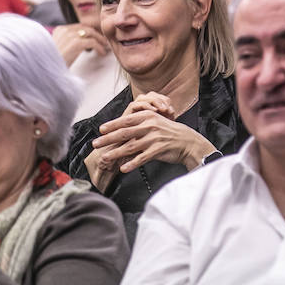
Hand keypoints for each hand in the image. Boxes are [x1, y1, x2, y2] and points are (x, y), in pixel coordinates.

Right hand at [51, 23, 110, 66]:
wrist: (46, 72)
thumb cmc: (52, 64)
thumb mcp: (58, 49)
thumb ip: (67, 43)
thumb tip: (80, 43)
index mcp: (59, 30)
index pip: (79, 26)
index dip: (90, 32)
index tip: (96, 38)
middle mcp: (64, 30)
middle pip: (86, 28)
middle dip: (97, 34)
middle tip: (103, 42)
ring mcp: (70, 36)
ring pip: (91, 33)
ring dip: (100, 40)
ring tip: (104, 47)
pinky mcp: (75, 43)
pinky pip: (92, 42)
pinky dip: (99, 47)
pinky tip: (101, 53)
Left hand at [91, 94, 215, 173]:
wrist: (188, 142)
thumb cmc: (170, 132)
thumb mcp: (156, 122)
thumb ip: (140, 123)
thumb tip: (123, 128)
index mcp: (148, 116)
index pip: (126, 120)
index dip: (112, 125)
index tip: (101, 129)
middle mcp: (150, 126)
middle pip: (124, 132)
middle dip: (108, 139)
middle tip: (96, 143)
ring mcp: (154, 138)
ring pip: (130, 146)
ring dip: (116, 153)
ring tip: (105, 158)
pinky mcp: (158, 150)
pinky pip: (142, 158)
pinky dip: (132, 163)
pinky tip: (123, 168)